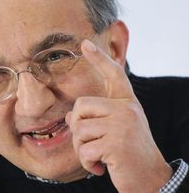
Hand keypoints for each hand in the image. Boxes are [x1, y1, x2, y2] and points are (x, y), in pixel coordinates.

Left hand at [65, 39, 171, 192]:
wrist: (150, 180)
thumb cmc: (128, 155)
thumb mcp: (114, 131)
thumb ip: (96, 119)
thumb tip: (69, 115)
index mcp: (127, 103)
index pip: (113, 75)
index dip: (99, 58)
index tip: (85, 43)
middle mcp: (127, 109)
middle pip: (80, 106)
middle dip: (78, 128)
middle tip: (91, 144)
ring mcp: (123, 125)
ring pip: (78, 129)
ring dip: (82, 150)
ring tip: (99, 157)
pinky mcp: (117, 143)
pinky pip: (84, 149)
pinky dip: (88, 162)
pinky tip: (101, 167)